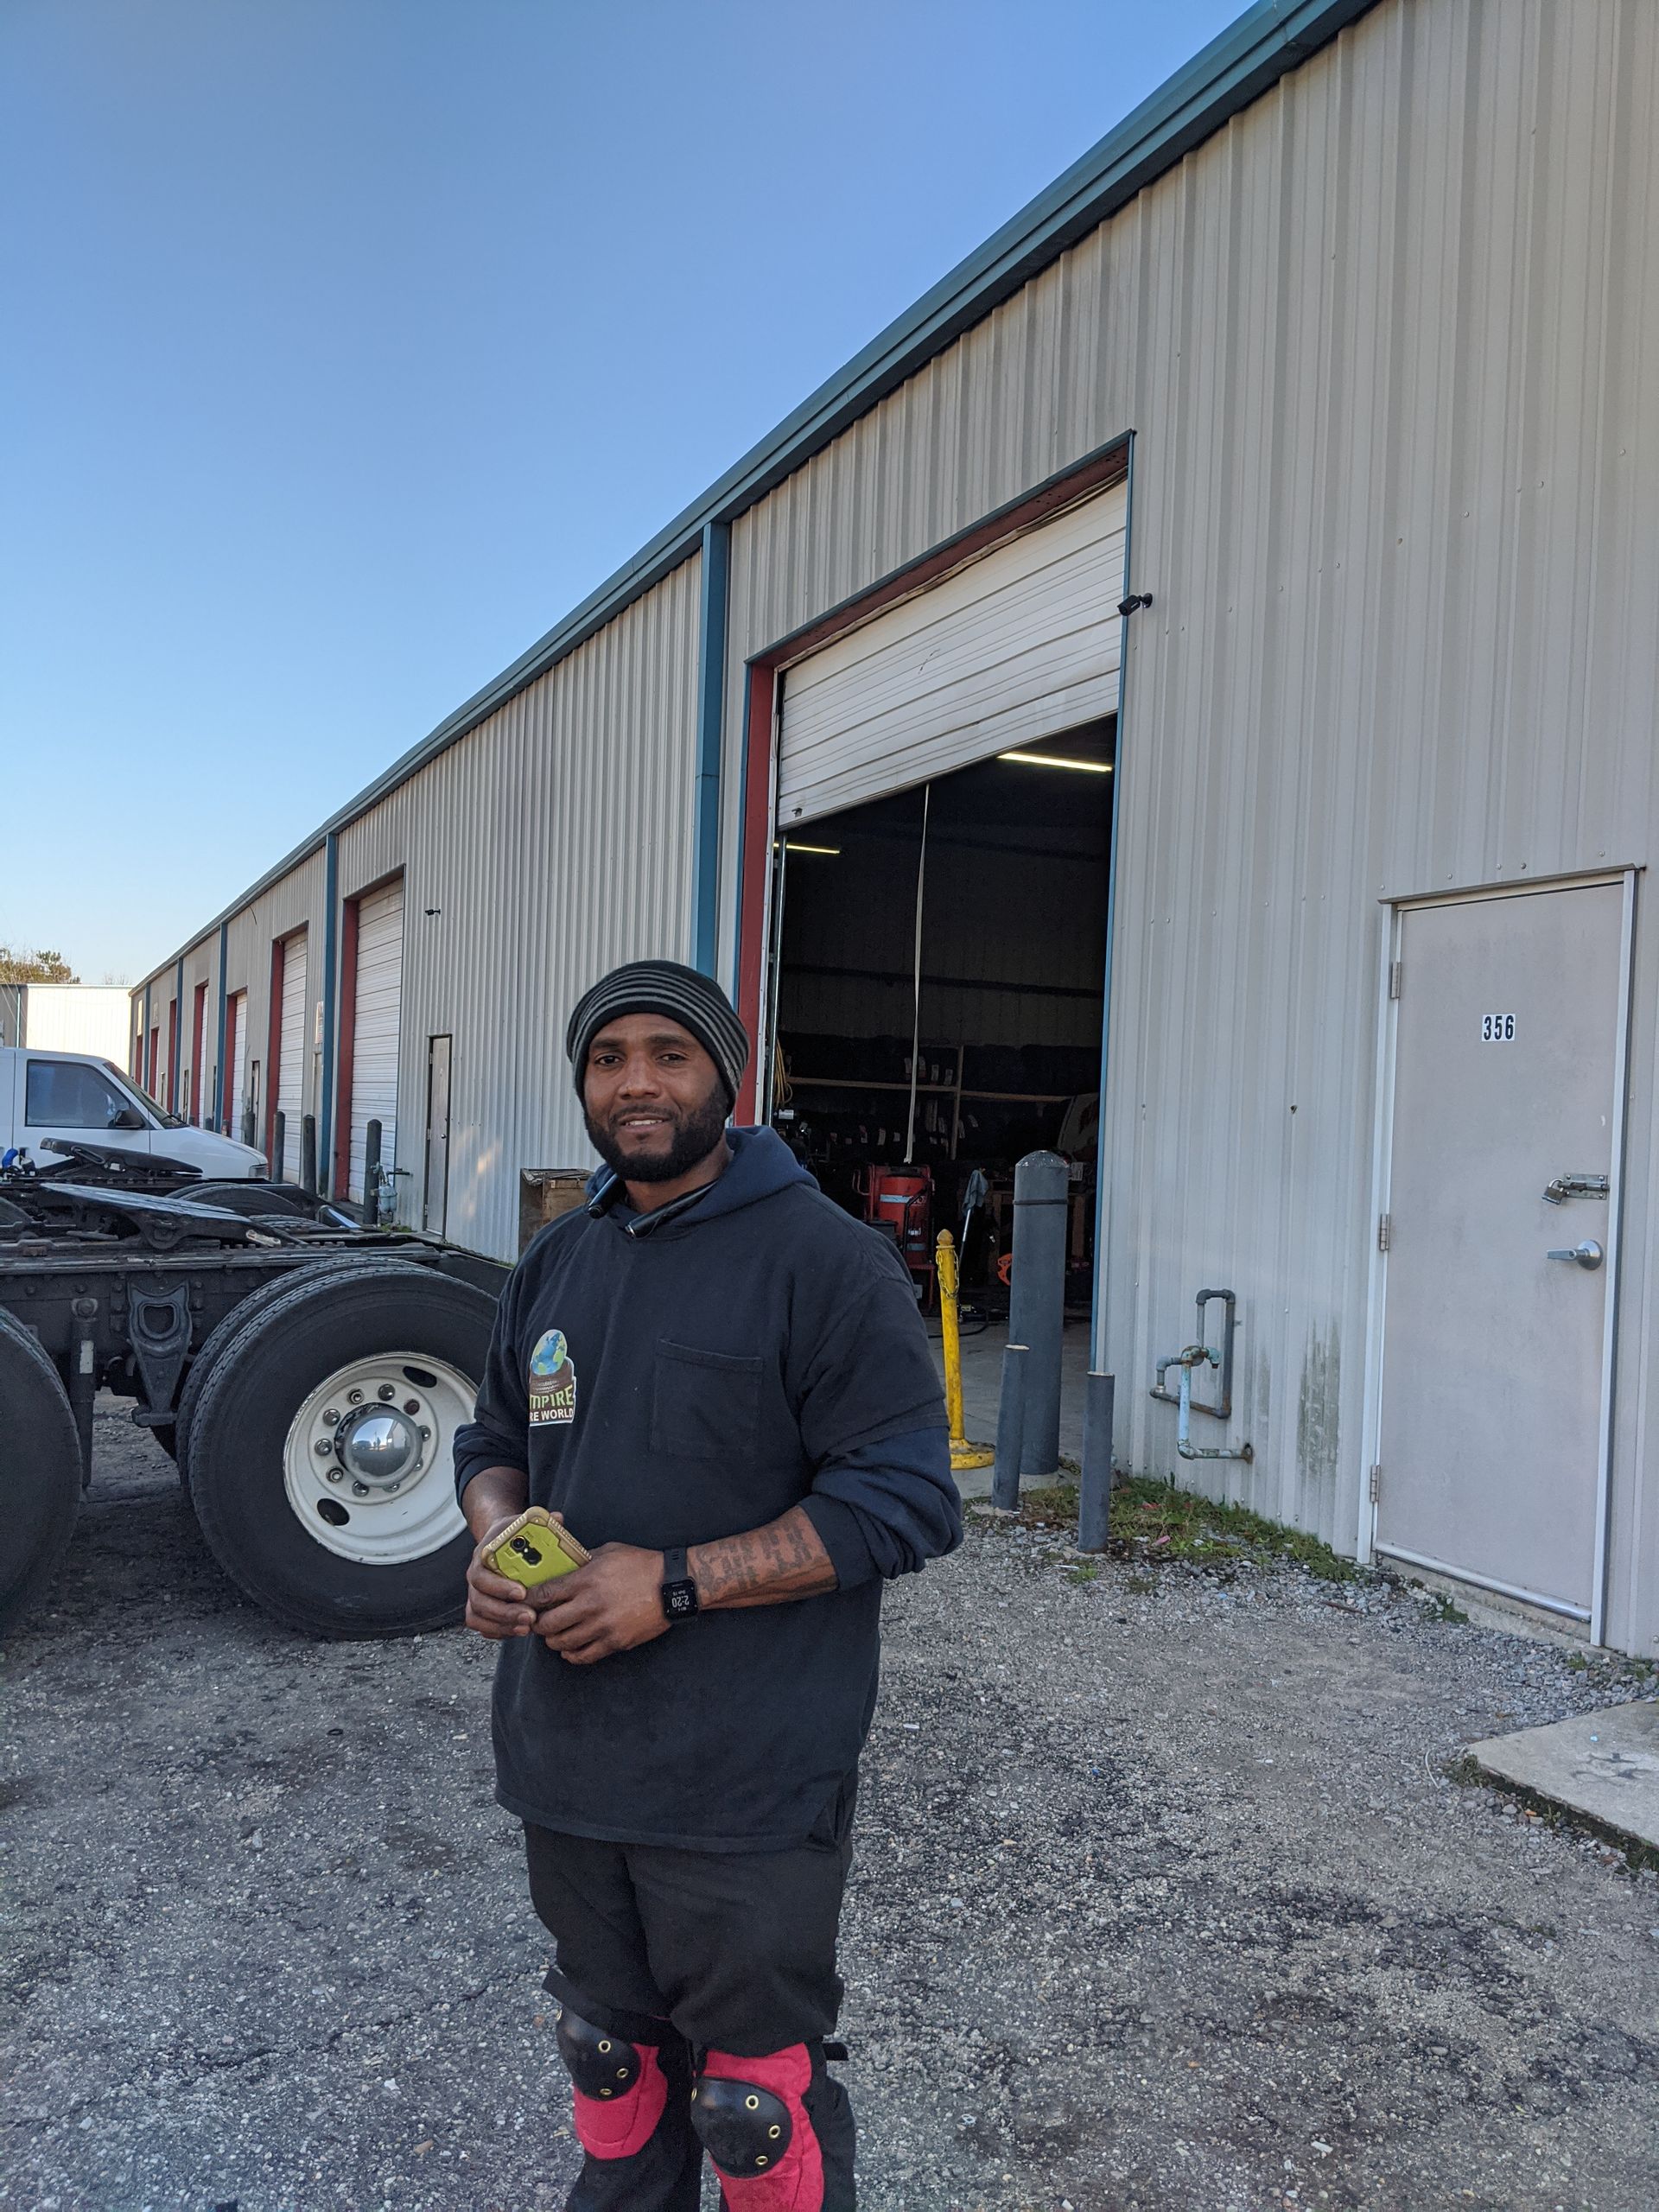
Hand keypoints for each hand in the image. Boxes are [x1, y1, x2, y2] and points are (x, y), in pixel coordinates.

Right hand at [462, 1506, 569, 1640]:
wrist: (499, 1542)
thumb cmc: (514, 1536)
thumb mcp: (524, 1524)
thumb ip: (541, 1522)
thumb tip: (558, 1518)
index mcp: (482, 1558)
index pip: (481, 1576)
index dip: (499, 1587)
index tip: (522, 1592)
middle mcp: (474, 1578)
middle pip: (479, 1601)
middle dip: (504, 1613)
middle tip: (530, 1617)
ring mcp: (475, 1594)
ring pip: (478, 1616)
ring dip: (501, 1625)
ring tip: (526, 1628)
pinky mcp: (480, 1608)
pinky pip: (481, 1625)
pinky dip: (497, 1631)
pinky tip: (517, 1631)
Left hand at [531, 1543, 670, 1665]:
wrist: (673, 1586)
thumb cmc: (641, 1564)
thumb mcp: (608, 1552)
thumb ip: (582, 1561)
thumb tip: (562, 1566)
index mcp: (586, 1580)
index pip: (544, 1594)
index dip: (529, 1600)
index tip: (525, 1602)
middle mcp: (590, 1605)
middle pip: (547, 1624)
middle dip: (537, 1623)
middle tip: (538, 1620)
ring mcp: (602, 1627)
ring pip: (562, 1643)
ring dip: (553, 1640)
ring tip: (554, 1634)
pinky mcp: (615, 1642)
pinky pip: (583, 1656)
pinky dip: (572, 1654)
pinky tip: (571, 1647)